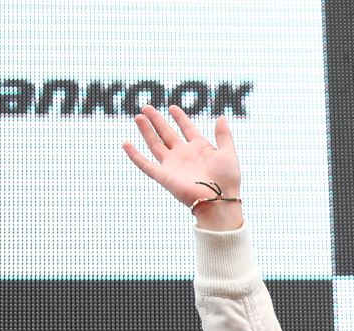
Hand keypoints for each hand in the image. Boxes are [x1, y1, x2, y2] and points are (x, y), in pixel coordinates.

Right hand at [123, 105, 243, 229]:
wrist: (218, 200)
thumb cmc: (227, 179)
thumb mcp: (228, 153)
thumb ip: (223, 135)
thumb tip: (221, 117)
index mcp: (199, 148)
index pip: (187, 128)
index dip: (180, 118)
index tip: (172, 107)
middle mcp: (184, 155)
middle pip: (167, 133)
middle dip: (157, 120)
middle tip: (146, 107)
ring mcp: (172, 165)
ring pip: (155, 144)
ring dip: (146, 131)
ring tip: (138, 117)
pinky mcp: (163, 176)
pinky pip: (145, 164)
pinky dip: (134, 155)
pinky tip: (126, 143)